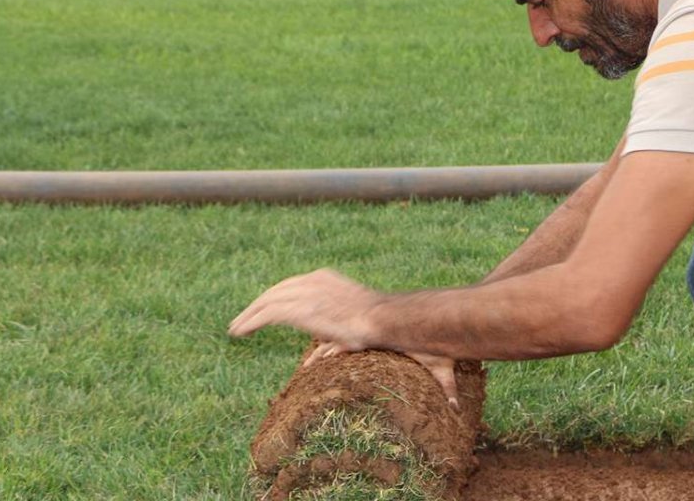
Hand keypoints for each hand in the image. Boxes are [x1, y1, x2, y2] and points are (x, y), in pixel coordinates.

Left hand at [229, 268, 460, 407]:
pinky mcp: (303, 308)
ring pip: (274, 299)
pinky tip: (239, 331)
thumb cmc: (408, 334)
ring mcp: (313, 295)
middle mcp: (326, 287)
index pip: (312, 290)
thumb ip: (430, 377)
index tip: (280, 312)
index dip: (295, 301)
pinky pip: (271, 311)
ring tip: (236, 328)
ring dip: (252, 313)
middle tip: (246, 319)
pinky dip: (253, 319)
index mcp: (345, 291)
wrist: (394, 322)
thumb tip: (458, 406)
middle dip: (266, 302)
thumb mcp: (416, 352)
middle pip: (287, 290)